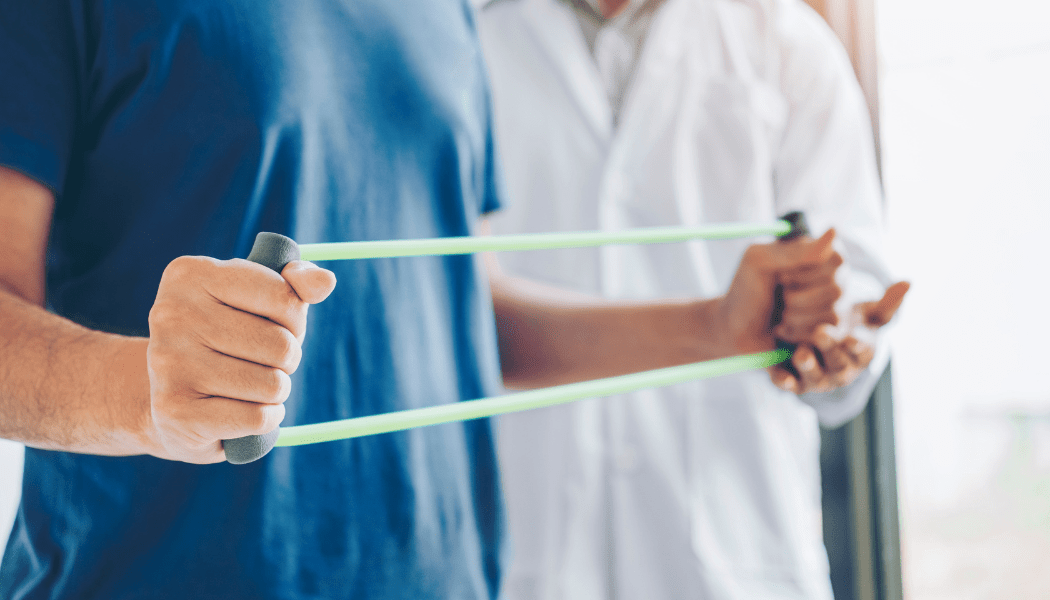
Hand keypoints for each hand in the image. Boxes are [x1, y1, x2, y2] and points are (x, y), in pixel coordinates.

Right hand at [146, 256, 335, 462]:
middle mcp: (171, 315)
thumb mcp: (258, 302)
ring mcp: (169, 364)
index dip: (295, 319)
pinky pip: (258, 418)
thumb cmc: (226, 341)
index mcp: (191, 274)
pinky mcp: (176, 412)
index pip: (284, 296)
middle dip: (286, 359)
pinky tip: (241, 411)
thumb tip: (325, 281)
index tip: (274, 325)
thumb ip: (295, 285)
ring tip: (249, 387)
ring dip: (275, 392)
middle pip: (281, 346)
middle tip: (259, 362)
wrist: (167, 402)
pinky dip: (265, 419)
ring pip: (273, 385)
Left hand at [717, 229, 841, 355]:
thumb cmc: (746, 292)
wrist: (734, 330)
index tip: (780, 276)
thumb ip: (795, 251)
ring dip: (795, 317)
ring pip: (832, 314)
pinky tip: (784, 330)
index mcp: (818, 253)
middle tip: (778, 297)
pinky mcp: (829, 333)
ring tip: (779, 315)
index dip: (804, 273)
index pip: (836, 260)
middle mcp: (834, 277)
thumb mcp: (759, 262)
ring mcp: (835, 306)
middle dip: (796, 298)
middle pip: (836, 289)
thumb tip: (833, 231)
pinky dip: (798, 334)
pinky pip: (827, 336)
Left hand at [769, 281, 909, 392]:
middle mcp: (841, 370)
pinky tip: (778, 375)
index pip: (862, 351)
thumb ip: (885, 303)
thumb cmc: (846, 326)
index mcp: (859, 354)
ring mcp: (817, 378)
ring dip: (808, 367)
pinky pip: (788, 384)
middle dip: (830, 350)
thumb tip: (908, 281)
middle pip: (838, 364)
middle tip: (821, 332)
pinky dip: (785, 382)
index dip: (858, 345)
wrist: (815, 340)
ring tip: (801, 353)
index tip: (854, 336)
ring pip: (813, 377)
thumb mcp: (865, 315)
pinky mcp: (793, 382)